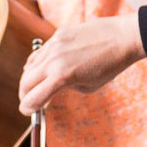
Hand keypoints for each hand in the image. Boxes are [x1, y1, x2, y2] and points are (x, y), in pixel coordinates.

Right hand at [19, 13, 142, 113]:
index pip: (33, 98)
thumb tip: (49, 91)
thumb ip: (65, 89)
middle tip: (29, 101)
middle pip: (25, 82)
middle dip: (24, 95)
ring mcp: (54, 46)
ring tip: (36, 86)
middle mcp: (53, 61)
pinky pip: (39, 53)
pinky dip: (36, 64)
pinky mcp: (57, 36)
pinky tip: (42, 69)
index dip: (27, 108)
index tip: (28, 111)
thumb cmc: (109, 66)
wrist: (122, 38)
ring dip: (29, 79)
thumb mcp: (88, 86)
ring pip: (29, 67)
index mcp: (61, 77)